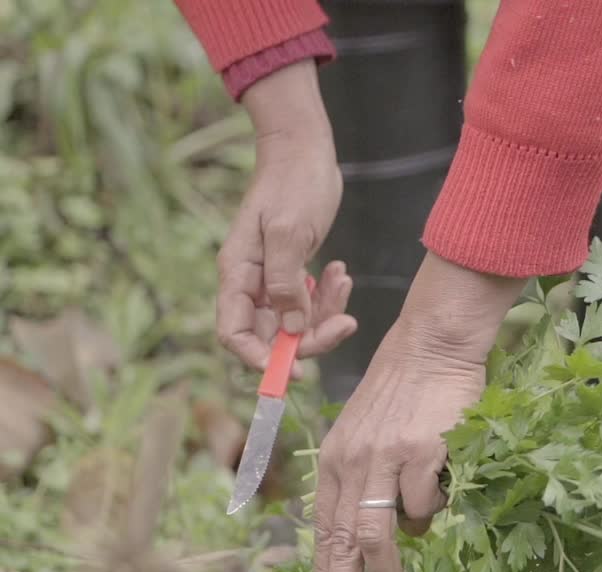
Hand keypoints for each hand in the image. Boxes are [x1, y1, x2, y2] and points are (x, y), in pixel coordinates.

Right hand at [216, 60, 354, 370]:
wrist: (304, 151)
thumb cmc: (292, 184)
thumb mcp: (288, 232)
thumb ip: (285, 282)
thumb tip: (291, 329)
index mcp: (237, 273)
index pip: (234, 333)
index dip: (260, 359)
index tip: (295, 368)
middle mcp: (251, 282)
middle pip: (272, 335)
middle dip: (309, 337)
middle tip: (346, 324)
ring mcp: (272, 278)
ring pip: (296, 321)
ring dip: (325, 313)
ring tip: (344, 282)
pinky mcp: (293, 271)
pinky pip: (310, 301)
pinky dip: (329, 297)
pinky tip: (341, 274)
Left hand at [313, 254, 527, 571]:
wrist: (433, 343)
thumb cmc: (406, 388)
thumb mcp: (370, 433)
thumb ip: (369, 480)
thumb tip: (397, 532)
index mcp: (334, 458)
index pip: (324, 529)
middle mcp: (352, 460)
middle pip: (340, 542)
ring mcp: (384, 457)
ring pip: (377, 534)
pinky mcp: (421, 450)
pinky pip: (424, 503)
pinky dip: (433, 510)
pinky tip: (441, 493)